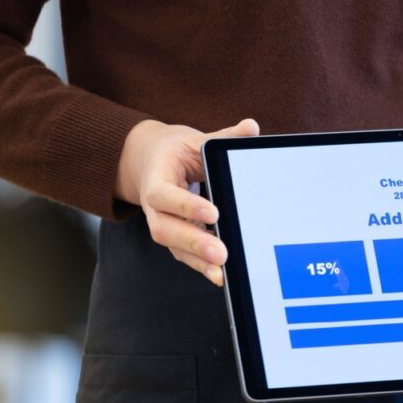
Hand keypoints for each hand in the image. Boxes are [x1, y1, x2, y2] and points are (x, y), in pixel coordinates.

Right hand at [115, 118, 260, 285]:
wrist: (152, 164)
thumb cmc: (178, 154)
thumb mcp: (195, 141)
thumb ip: (222, 138)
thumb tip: (250, 128)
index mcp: (157, 178)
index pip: (164, 194)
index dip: (185, 205)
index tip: (213, 213)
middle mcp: (155, 207)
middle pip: (166, 229)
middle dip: (194, 242)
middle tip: (221, 252)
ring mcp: (163, 224)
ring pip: (174, 247)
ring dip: (198, 261)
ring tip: (222, 272)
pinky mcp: (175, 238)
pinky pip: (184, 256)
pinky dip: (201, 266)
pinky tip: (221, 275)